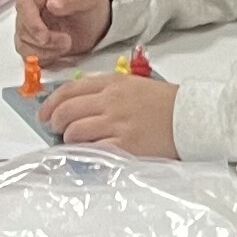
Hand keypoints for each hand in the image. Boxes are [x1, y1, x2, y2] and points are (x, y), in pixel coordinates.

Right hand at [17, 0, 110, 66]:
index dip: (31, 23)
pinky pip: (31, 57)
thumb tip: (52, 5)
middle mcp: (31, 10)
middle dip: (43, 42)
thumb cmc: (90, 2)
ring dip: (45, 52)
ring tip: (67, 46)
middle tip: (67, 42)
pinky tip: (62, 56)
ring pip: (23, 46)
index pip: (24, 5)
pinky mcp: (35, 45)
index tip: (45, 37)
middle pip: (22, 29)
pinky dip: (46, 60)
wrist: (96, 18)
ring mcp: (31, 28)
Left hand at [42, 68, 178, 155]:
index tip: (45, 113)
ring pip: (75, 131)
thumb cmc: (165, 103)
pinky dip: (84, 153)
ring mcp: (117, 124)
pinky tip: (86, 153)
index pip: (70, 90)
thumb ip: (106, 91)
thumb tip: (78, 106)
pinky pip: (93, 150)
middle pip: (67, 111)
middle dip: (54, 122)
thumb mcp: (133, 86)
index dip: (51, 103)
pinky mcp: (125, 146)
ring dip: (67, 139)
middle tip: (54, 129)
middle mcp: (111, 101)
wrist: (192, 117)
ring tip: (71, 143)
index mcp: (113, 83)